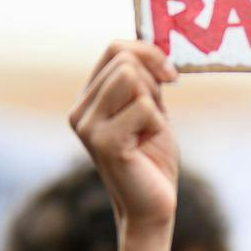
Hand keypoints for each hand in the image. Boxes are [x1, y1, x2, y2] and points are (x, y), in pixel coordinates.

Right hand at [69, 40, 179, 231]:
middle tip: (155, 117)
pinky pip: (144, 108)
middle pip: (125, 60)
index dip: (148, 53)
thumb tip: (153, 45)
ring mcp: (88, 126)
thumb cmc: (153, 159)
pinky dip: (157, 125)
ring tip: (148, 131)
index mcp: (88, 99)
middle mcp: (79, 110)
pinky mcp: (104, 142)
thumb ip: (145, 79)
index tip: (170, 76)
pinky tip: (146, 146)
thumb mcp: (150, 109)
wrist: (153, 206)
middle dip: (153, 84)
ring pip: (132, 78)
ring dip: (154, 104)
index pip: (114, 49)